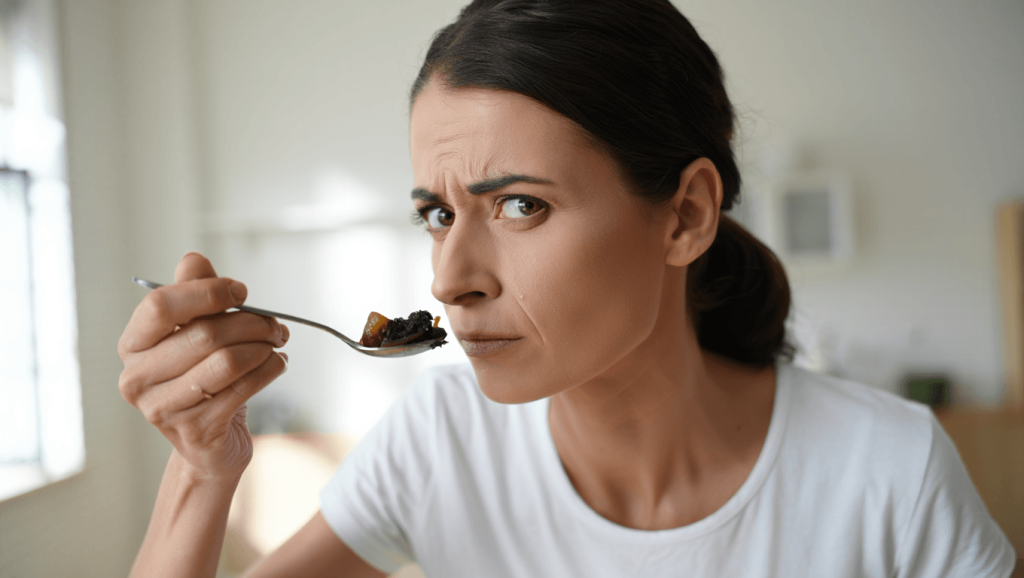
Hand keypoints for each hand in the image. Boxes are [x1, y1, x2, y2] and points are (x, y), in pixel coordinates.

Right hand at [118, 252, 288, 479]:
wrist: (210, 442)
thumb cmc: (203, 378)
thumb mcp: (196, 333)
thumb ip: (194, 294)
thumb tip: (193, 259)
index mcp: (133, 345)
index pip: (161, 305)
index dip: (207, 292)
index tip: (241, 292)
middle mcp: (138, 378)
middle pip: (204, 334)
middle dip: (251, 323)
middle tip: (275, 325)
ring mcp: (162, 408)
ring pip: (227, 361)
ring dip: (264, 347)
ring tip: (277, 345)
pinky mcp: (194, 430)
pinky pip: (243, 388)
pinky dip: (270, 370)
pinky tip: (277, 365)